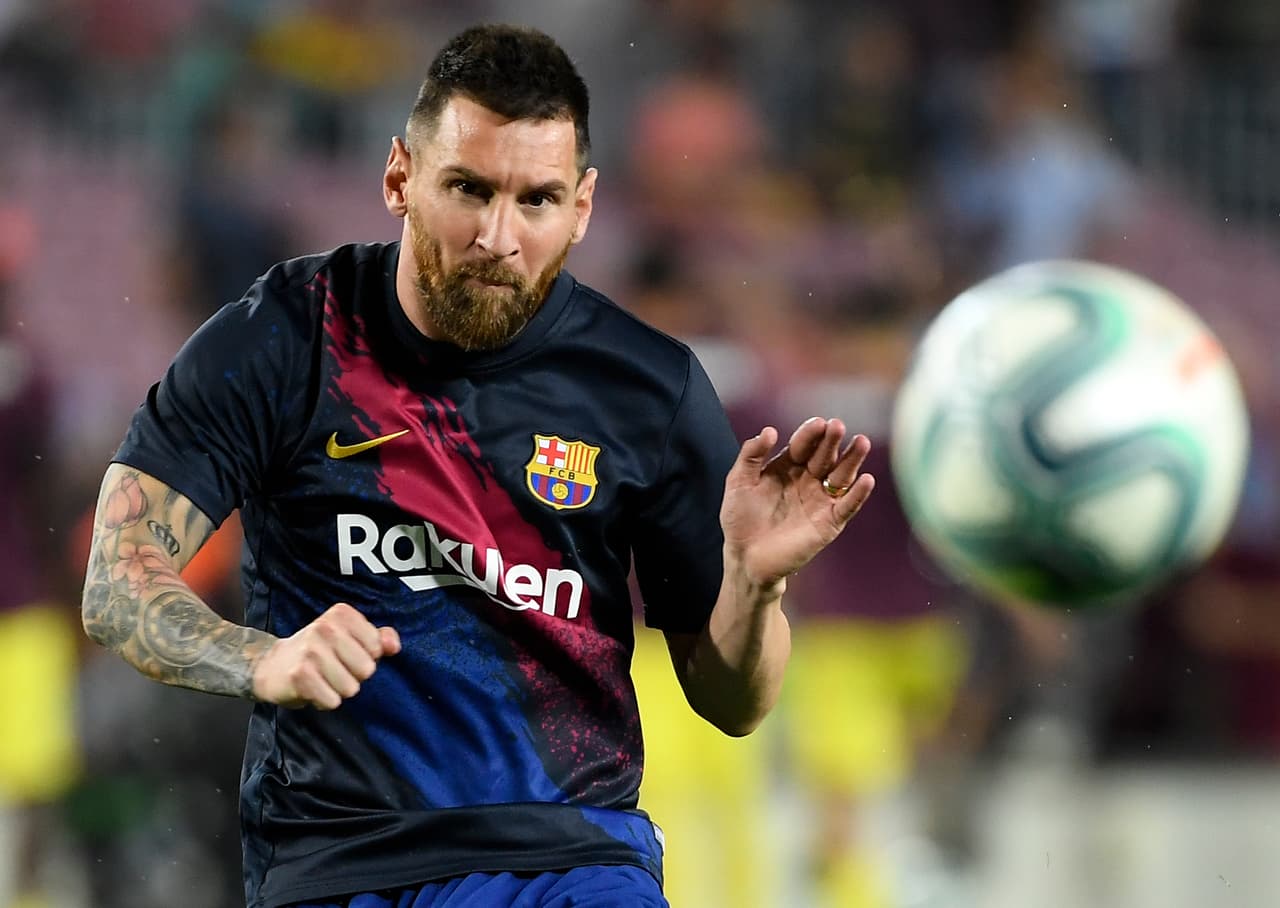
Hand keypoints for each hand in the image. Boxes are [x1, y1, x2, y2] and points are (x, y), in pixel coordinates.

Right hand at [252, 603, 401, 709]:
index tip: (345, 653)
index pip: (378, 648)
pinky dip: (324, 701)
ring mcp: (311, 650)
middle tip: (333, 669)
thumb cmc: (318, 651)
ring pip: (351, 688)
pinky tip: (313, 689)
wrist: (272, 665)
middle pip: (367, 669)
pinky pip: (332, 701)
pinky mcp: (300, 675)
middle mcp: (326, 627)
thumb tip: (394, 646)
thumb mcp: (349, 637)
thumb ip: (378, 638)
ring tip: (322, 679)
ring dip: (338, 690)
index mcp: (341, 614)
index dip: (366, 657)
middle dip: (353, 676)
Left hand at [720, 418, 874, 587]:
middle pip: (824, 456)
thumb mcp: (739, 482)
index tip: (818, 423)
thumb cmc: (739, 519)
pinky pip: (847, 505)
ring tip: (861, 442)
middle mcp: (808, 479)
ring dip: (852, 460)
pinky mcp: (830, 522)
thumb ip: (750, 455)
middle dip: (831, 441)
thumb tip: (770, 430)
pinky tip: (866, 480)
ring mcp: (821, 500)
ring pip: (841, 476)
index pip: (802, 445)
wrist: (745, 558)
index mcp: (787, 467)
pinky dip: (858, 494)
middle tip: (837, 426)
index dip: (810, 434)